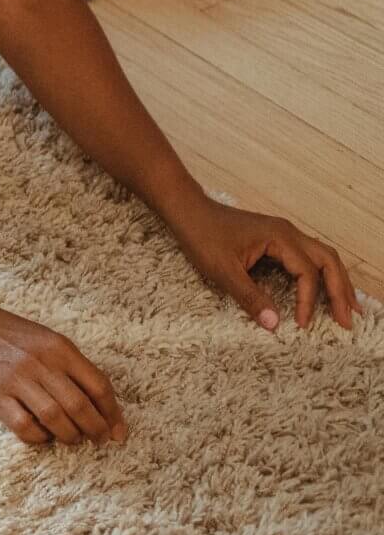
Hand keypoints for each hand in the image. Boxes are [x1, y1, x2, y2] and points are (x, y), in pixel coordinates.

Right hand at [0, 303, 125, 444]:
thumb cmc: (14, 336)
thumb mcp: (50, 341)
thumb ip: (75, 367)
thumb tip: (102, 405)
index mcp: (59, 349)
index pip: (98, 387)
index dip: (113, 414)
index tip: (117, 432)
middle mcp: (41, 364)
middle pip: (79, 407)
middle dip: (96, 430)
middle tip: (99, 440)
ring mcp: (17, 380)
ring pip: (56, 420)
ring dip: (70, 437)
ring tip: (73, 439)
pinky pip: (25, 427)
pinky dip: (40, 437)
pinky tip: (44, 435)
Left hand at [164, 195, 360, 331]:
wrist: (186, 210)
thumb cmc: (202, 236)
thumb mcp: (222, 271)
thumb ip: (250, 297)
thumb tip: (274, 324)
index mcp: (280, 238)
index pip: (307, 273)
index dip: (308, 301)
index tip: (302, 324)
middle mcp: (288, 232)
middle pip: (328, 261)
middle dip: (341, 291)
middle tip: (348, 320)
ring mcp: (283, 233)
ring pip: (322, 256)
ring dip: (336, 281)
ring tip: (348, 307)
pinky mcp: (276, 238)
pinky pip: (308, 256)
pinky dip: (322, 273)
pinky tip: (323, 289)